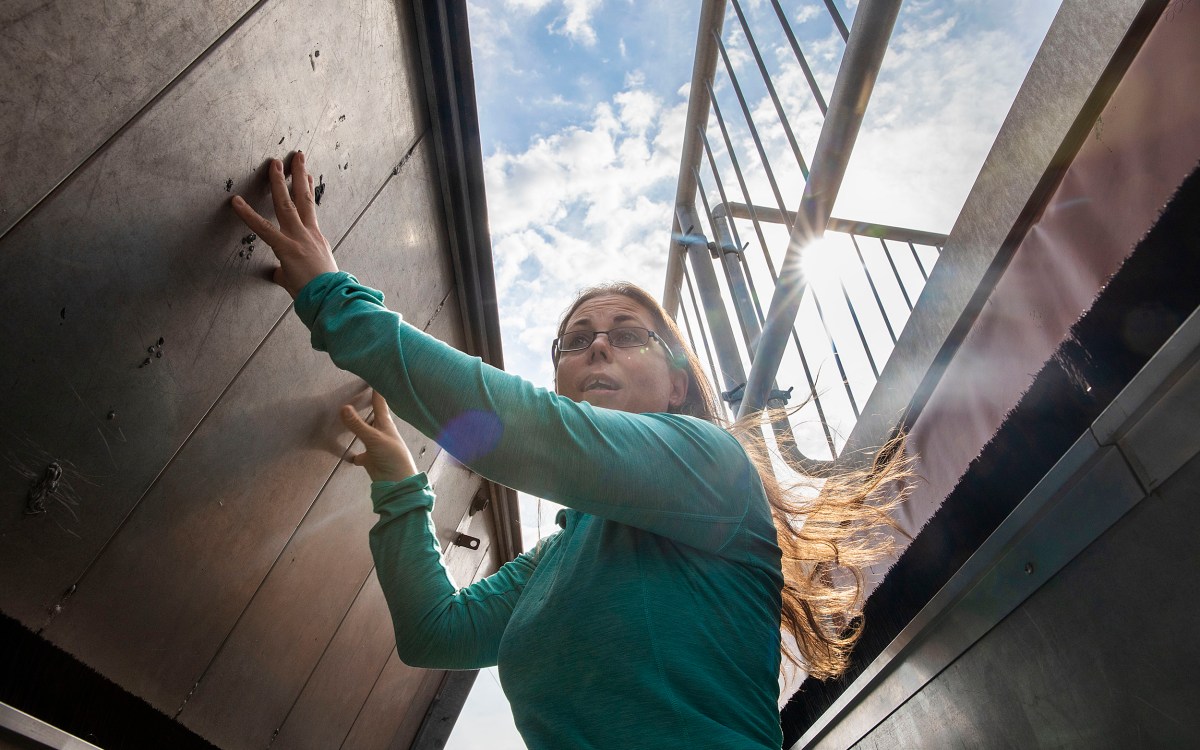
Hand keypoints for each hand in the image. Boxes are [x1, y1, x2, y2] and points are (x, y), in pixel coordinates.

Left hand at [231, 152, 337, 298]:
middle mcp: (309, 234)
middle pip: (304, 199)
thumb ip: (289, 271)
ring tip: (274, 163)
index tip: (307, 175)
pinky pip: (263, 228)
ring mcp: (298, 239)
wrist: (332, 299)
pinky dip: (248, 215)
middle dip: (299, 175)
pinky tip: (236, 202)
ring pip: (287, 204)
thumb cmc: (323, 292)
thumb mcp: (310, 276)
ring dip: (280, 182)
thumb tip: (279, 273)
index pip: (312, 209)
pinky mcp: (287, 248)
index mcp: (317, 240)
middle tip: (296, 156)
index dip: (309, 190)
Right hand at [341, 390, 418, 482]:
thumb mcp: (373, 438)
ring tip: (351, 416)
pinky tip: (350, 454)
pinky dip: (356, 453)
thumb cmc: (391, 456)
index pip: (380, 403)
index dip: (376, 390)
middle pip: (374, 416)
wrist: (397, 482)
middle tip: (360, 393)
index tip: (374, 376)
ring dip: (361, 426)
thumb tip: (343, 407)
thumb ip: (358, 425)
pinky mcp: (371, 459)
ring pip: (366, 432)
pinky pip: (361, 454)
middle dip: (368, 406)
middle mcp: (381, 432)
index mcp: (385, 424)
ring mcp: (376, 446)